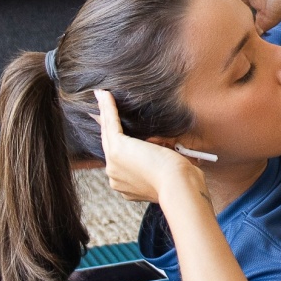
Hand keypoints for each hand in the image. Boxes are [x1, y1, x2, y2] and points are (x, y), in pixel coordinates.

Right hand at [94, 89, 198, 205]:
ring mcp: (113, 165)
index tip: (116, 128)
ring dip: (103, 111)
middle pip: (109, 144)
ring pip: (107, 133)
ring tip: (101, 95)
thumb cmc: (179, 179)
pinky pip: (111, 124)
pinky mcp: (117, 150)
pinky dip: (107, 108)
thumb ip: (156, 162)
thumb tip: (160, 148)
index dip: (117, 141)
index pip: (119, 158)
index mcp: (126, 185)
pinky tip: (104, 94)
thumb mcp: (164, 170)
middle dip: (105, 124)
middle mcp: (115, 177)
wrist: (178, 185)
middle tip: (101, 107)